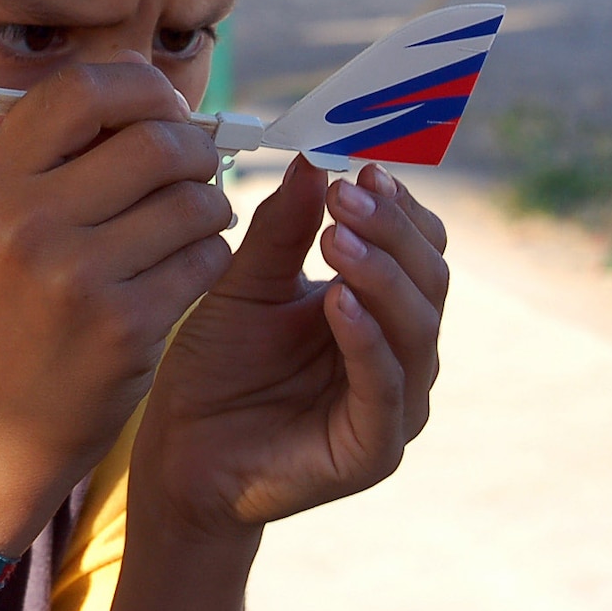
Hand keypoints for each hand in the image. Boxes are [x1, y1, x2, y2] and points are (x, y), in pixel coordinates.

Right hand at [0, 55, 236, 505]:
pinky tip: (187, 268)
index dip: (142, 87)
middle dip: (195, 150)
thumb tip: (157, 88)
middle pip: (156, 140)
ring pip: (193, 199)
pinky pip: (206, 257)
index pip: (86, 88)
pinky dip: (211, 255)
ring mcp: (75, 274)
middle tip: (196, 169)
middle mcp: (27, 217)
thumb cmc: (13, 303)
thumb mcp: (2, 215)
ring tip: (192, 222)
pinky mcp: (124, 325)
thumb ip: (62, 150)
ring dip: (211, 204)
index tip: (163, 110)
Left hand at [133, 157, 448, 537]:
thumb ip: (283, 228)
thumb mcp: (246, 283)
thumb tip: (313, 159)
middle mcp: (401, 352)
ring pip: (417, 328)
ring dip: (382, 276)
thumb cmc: (217, 364)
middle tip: (346, 194)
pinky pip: (386, 388)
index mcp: (381, 307)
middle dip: (392, 230)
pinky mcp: (374, 450)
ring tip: (338, 238)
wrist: (181, 451)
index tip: (361, 166)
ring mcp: (395, 403)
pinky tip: (338, 302)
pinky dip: (367, 341)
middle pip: (430, 278)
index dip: (398, 206)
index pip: (420, 245)